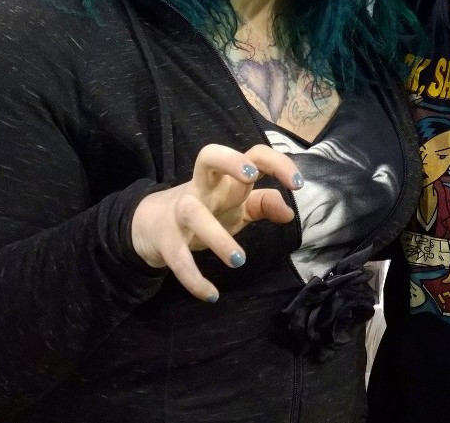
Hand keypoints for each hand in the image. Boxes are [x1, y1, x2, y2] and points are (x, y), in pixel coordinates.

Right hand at [130, 144, 300, 301]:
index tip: (298, 184)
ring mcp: (180, 210)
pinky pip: (177, 257)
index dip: (277, 163)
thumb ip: (263, 205)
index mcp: (225, 178)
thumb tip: (289, 213)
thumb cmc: (206, 209)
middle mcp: (201, 187)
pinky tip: (211, 295)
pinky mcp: (166, 238)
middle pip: (207, 155)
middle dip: (230, 161)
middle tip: (250, 176)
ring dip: (216, 236)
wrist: (151, 224)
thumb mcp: (237, 205)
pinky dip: (193, 278)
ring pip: (193, 212)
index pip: (252, 154)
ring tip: (239, 260)